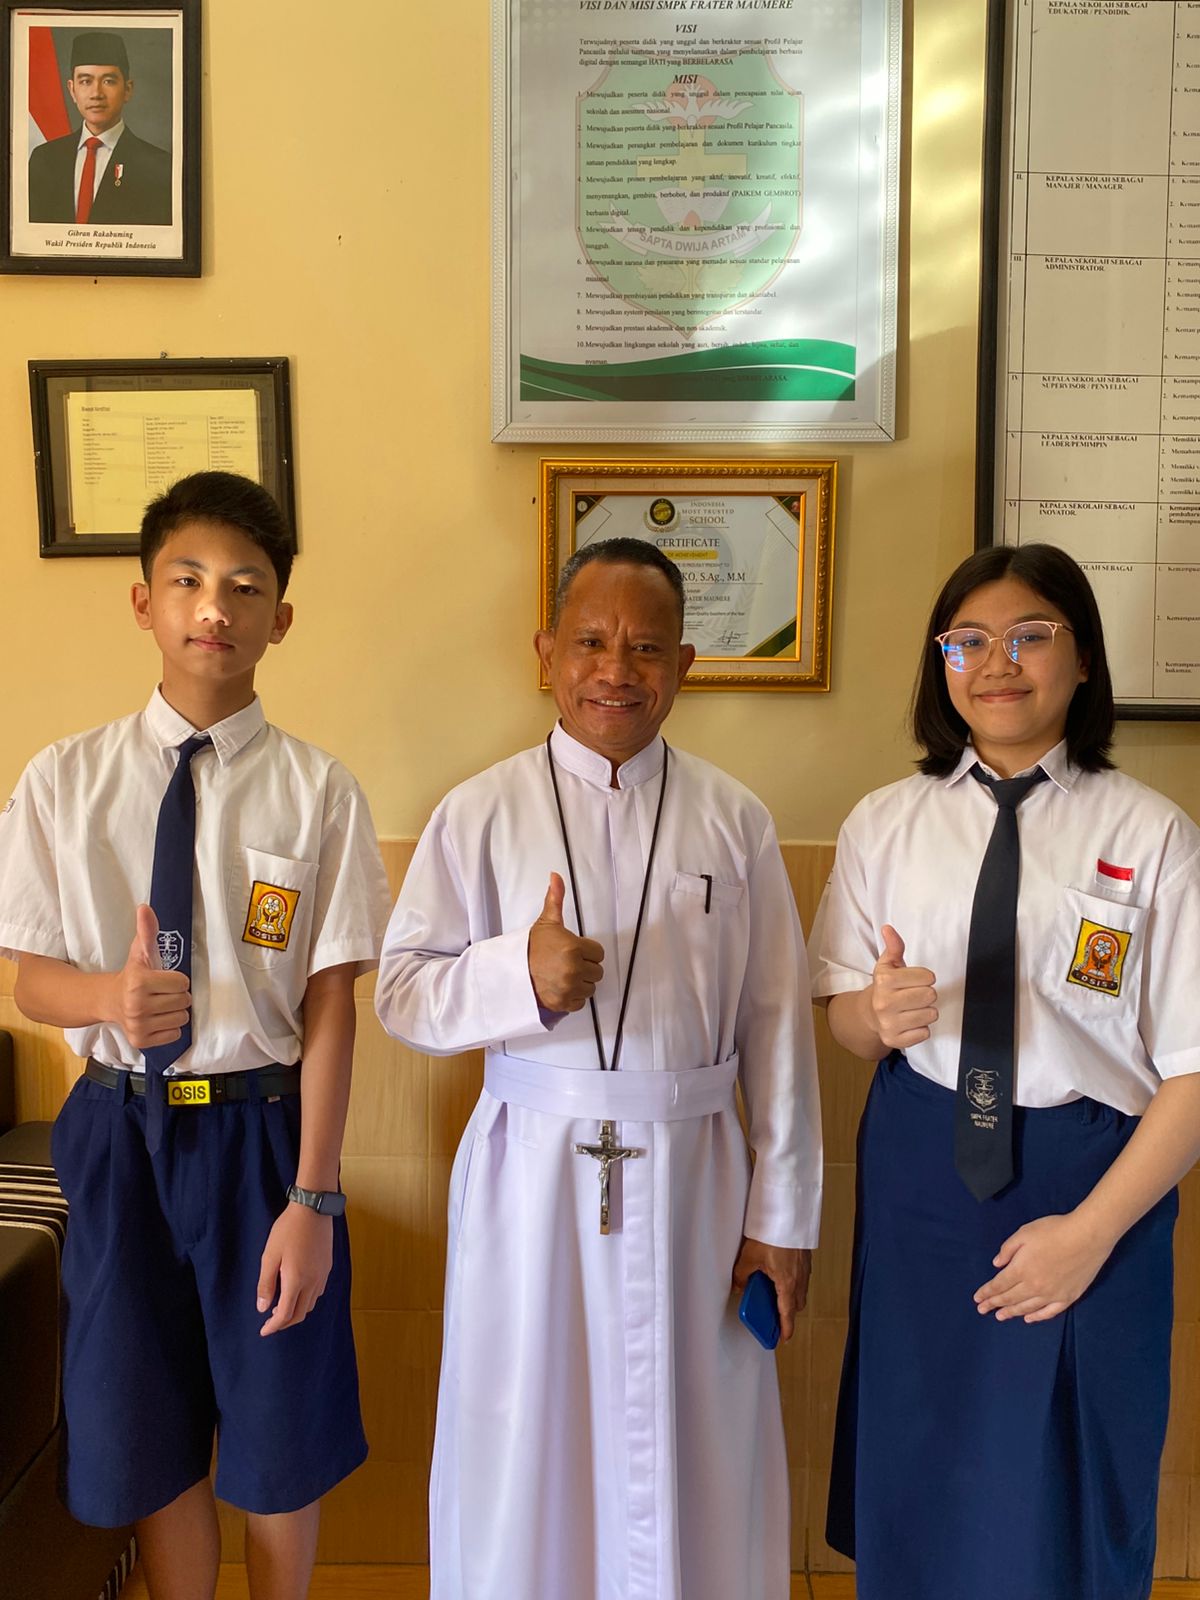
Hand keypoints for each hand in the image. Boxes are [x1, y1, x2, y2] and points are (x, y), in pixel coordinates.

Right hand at [113, 904, 191, 1049]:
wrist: (109, 1001)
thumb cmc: (132, 975)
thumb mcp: (140, 952)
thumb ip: (146, 930)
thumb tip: (145, 907)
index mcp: (139, 982)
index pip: (183, 982)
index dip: (176, 979)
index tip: (162, 979)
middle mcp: (137, 1006)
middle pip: (184, 1001)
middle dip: (176, 995)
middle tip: (160, 993)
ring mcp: (138, 1026)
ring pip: (181, 1018)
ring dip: (174, 1011)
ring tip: (158, 1006)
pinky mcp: (140, 1041)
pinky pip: (174, 1035)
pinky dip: (169, 1028)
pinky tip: (155, 1019)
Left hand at [257, 1202, 333, 1336]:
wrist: (313, 1209)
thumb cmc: (288, 1230)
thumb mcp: (270, 1255)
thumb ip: (266, 1284)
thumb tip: (262, 1308)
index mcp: (296, 1281)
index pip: (285, 1314)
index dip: (273, 1326)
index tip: (263, 1331)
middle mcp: (313, 1282)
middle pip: (300, 1314)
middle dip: (285, 1323)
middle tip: (271, 1322)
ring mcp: (323, 1275)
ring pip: (311, 1304)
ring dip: (296, 1311)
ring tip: (282, 1305)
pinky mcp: (328, 1267)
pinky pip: (318, 1292)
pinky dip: (307, 1299)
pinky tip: (298, 1290)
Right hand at [528, 872, 604, 1012]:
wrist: (511, 971)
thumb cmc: (531, 947)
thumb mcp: (546, 922)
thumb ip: (555, 899)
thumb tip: (555, 876)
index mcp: (574, 948)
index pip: (599, 953)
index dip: (587, 951)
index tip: (574, 950)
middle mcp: (574, 969)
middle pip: (597, 971)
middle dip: (585, 967)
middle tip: (568, 963)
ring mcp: (569, 988)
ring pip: (590, 987)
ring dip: (581, 983)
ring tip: (564, 975)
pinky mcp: (564, 1003)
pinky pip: (581, 1002)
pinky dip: (573, 997)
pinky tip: (561, 987)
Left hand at [732, 1238, 810, 1343]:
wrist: (787, 1214)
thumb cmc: (771, 1236)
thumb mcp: (748, 1258)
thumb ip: (742, 1276)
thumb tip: (739, 1287)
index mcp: (786, 1284)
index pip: (787, 1313)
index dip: (786, 1328)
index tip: (784, 1338)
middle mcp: (799, 1279)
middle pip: (797, 1304)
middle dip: (788, 1312)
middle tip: (776, 1314)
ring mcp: (804, 1268)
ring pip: (800, 1290)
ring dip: (791, 1296)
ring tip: (776, 1293)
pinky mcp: (805, 1257)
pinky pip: (802, 1277)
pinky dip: (793, 1281)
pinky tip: (780, 1272)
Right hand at [869, 924, 937, 1049]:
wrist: (869, 1015)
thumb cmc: (885, 987)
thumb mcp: (888, 965)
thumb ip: (894, 946)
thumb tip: (888, 928)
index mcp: (884, 981)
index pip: (927, 977)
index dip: (926, 977)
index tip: (917, 980)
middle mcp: (884, 1003)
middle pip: (930, 996)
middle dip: (927, 994)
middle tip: (915, 995)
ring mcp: (889, 1023)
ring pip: (930, 1015)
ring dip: (926, 1012)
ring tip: (913, 1009)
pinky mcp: (895, 1040)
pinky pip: (925, 1033)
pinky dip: (922, 1029)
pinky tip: (911, 1022)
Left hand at [973, 1212, 1112, 1322]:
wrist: (1087, 1237)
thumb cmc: (1053, 1230)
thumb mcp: (1024, 1233)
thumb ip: (1008, 1250)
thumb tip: (996, 1264)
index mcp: (1021, 1269)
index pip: (999, 1285)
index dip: (987, 1293)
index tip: (977, 1299)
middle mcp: (1034, 1286)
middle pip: (1010, 1298)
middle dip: (994, 1304)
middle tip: (983, 1310)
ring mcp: (1052, 1294)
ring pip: (1027, 1308)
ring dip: (1012, 1312)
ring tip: (1000, 1316)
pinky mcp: (1068, 1297)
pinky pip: (1049, 1312)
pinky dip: (1037, 1317)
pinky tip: (1028, 1318)